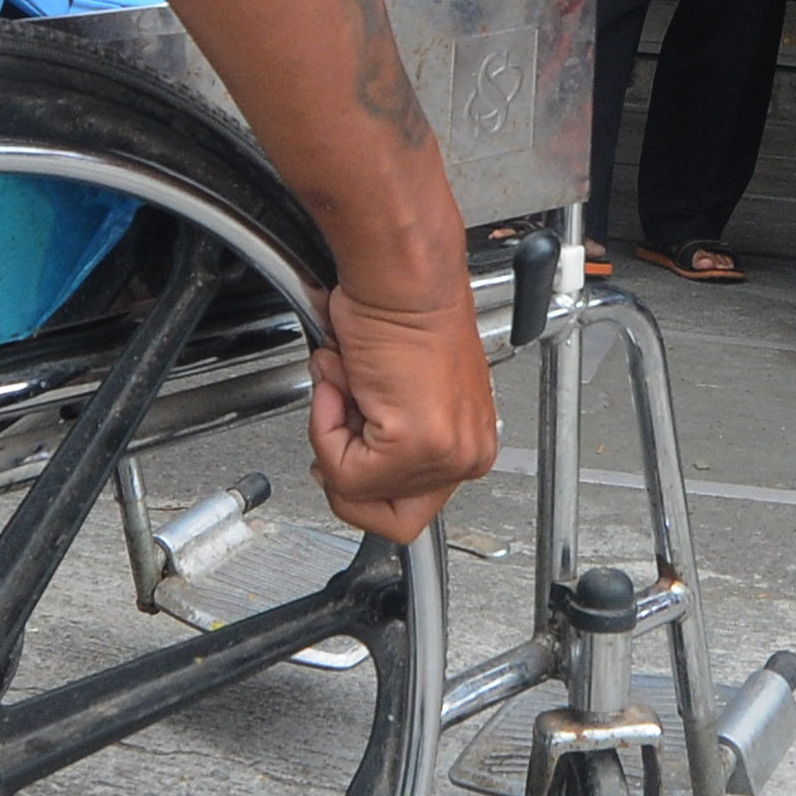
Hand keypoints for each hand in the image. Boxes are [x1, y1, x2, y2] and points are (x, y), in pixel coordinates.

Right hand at [306, 284, 498, 540]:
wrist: (402, 277)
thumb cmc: (402, 312)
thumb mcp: (403, 397)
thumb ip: (390, 442)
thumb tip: (353, 468)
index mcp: (470, 444)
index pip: (409, 510)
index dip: (363, 486)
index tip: (345, 453)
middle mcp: (466, 453)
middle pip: (387, 518)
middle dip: (344, 470)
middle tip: (338, 423)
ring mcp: (445, 453)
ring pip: (356, 492)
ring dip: (332, 435)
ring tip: (347, 385)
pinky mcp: (416, 444)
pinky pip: (341, 469)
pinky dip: (325, 424)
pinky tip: (345, 380)